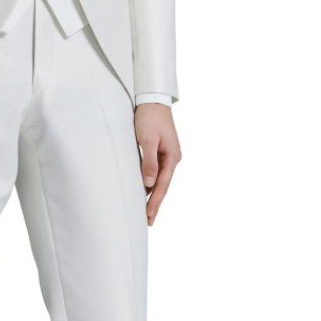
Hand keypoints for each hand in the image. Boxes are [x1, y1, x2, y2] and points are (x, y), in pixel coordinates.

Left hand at [134, 103, 181, 225]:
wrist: (153, 99)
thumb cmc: (149, 117)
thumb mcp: (147, 139)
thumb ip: (149, 161)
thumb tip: (149, 182)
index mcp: (172, 156)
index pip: (163, 184)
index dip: (155, 201)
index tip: (149, 215)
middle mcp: (173, 158)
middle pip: (164, 186)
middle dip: (156, 203)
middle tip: (149, 221)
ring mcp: (169, 155)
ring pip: (161, 180)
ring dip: (155, 195)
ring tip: (149, 212)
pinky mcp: (162, 151)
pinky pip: (159, 172)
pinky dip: (153, 184)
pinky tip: (148, 191)